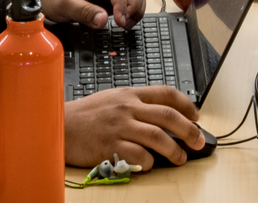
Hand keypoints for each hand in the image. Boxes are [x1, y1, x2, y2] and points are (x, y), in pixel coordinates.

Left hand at [17, 0, 145, 28]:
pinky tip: (122, 24)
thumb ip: (84, 12)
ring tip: (125, 25)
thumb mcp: (63, 4)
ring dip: (134, 10)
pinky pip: (124, 5)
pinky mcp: (106, 1)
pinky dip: (128, 14)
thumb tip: (104, 21)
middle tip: (126, 24)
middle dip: (135, 6)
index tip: (120, 21)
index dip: (123, 5)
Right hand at [63, 86, 203, 170]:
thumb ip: (136, 105)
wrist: (58, 124)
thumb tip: (162, 116)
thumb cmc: (85, 115)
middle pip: (167, 116)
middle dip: (188, 130)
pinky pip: (138, 155)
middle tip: (199, 141)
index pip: (166, 93)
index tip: (197, 116)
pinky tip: (150, 165)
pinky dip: (149, 162)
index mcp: (130, 94)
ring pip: (157, 137)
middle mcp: (127, 108)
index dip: (186, 105)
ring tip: (180, 158)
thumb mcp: (112, 99)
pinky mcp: (110, 146)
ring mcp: (119, 126)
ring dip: (174, 150)